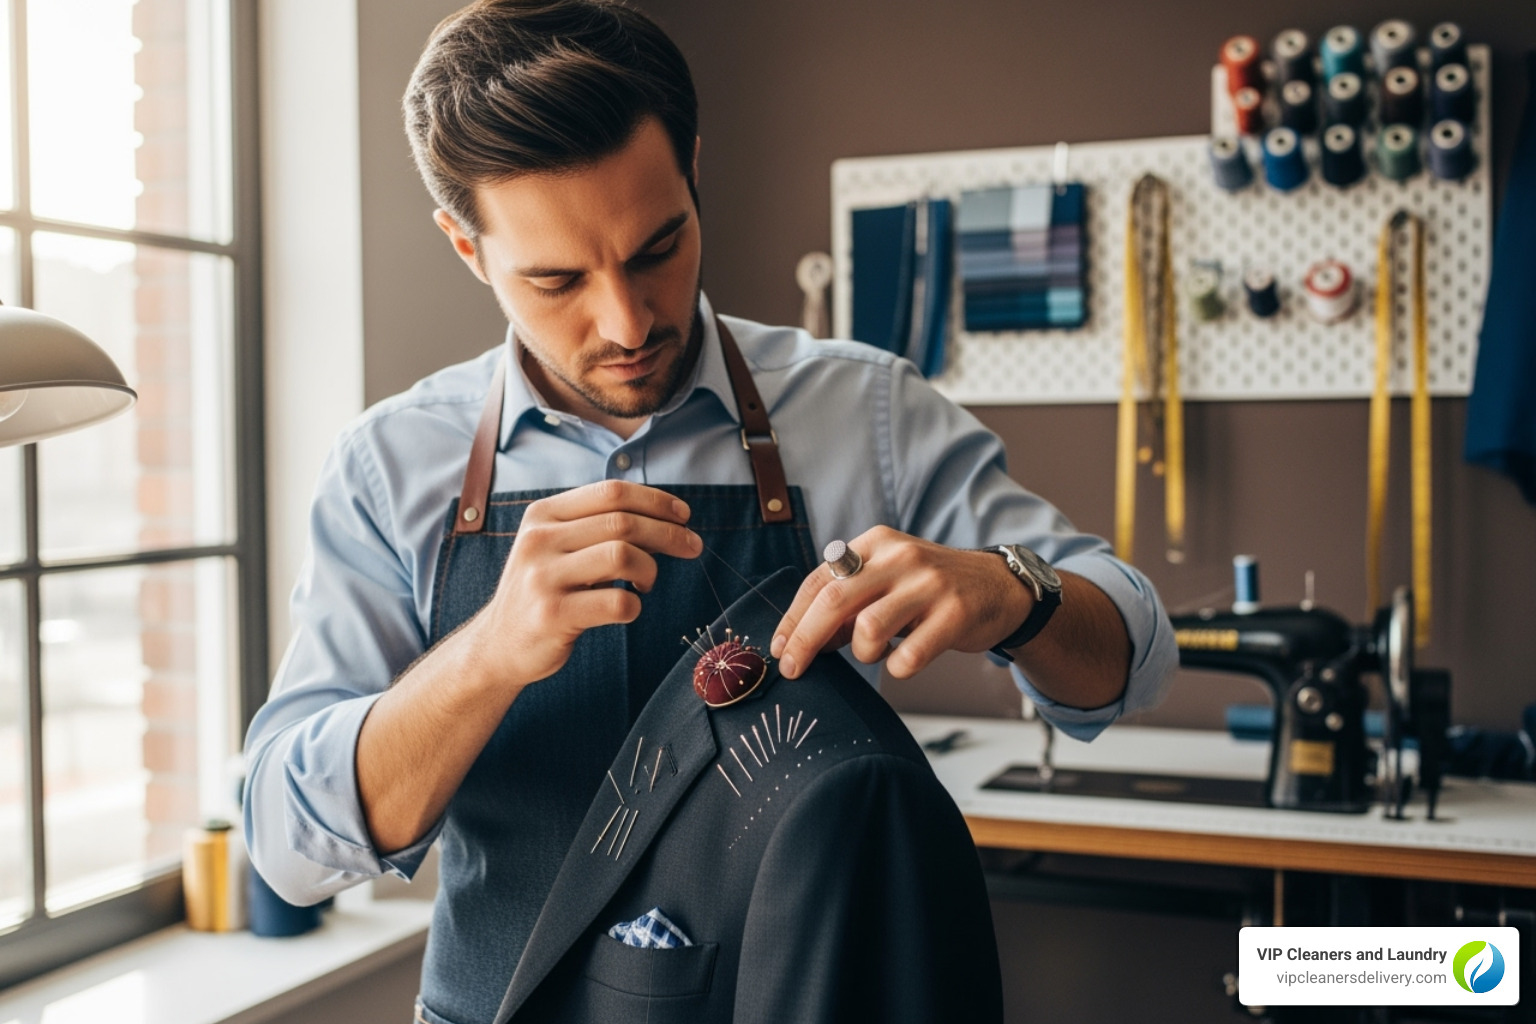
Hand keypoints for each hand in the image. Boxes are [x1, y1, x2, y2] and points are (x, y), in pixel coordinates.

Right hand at [465, 480, 701, 688]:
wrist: (499, 645)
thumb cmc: (544, 591)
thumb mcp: (556, 546)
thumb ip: (596, 525)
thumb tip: (663, 514)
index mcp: (543, 515)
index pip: (611, 492)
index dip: (655, 500)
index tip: (684, 514)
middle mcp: (539, 540)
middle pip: (622, 522)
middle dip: (668, 533)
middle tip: (693, 547)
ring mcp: (543, 578)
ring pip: (622, 555)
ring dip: (650, 569)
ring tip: (646, 583)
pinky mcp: (552, 615)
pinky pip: (617, 602)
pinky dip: (635, 605)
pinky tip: (627, 608)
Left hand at [769, 526, 1032, 679]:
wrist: (999, 586)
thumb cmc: (929, 589)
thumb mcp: (887, 580)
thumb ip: (848, 602)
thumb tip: (802, 639)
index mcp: (876, 543)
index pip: (819, 579)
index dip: (794, 618)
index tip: (780, 647)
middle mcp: (901, 557)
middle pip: (834, 601)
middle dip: (806, 639)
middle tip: (793, 669)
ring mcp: (930, 585)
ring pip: (868, 629)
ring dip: (862, 653)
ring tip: (876, 652)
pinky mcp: (955, 614)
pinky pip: (909, 656)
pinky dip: (897, 668)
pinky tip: (904, 661)